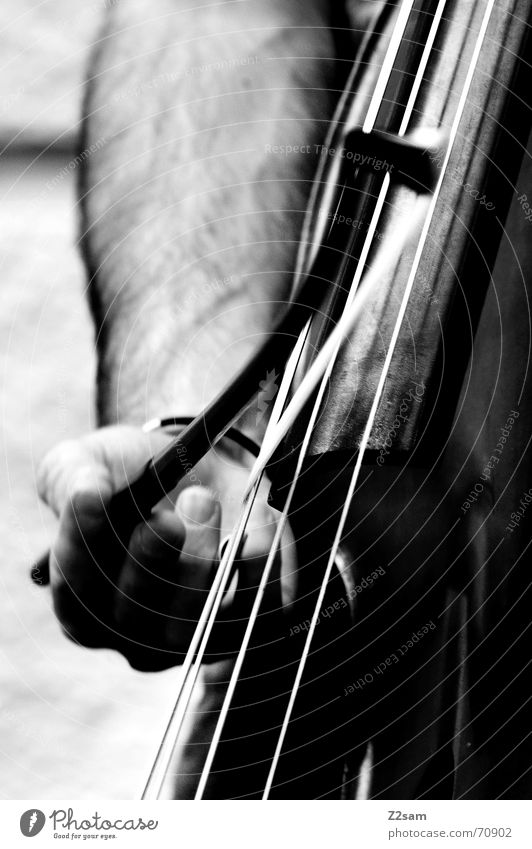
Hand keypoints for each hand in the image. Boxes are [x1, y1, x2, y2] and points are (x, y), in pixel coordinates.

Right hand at [37, 425, 295, 670]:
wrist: (196, 465)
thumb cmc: (130, 473)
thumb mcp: (86, 461)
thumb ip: (72, 478)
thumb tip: (87, 494)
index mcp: (84, 600)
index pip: (75, 593)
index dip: (80, 547)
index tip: (93, 495)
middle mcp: (135, 631)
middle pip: (136, 616)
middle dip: (150, 560)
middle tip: (165, 516)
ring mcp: (192, 633)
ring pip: (195, 622)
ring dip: (200, 558)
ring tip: (202, 498)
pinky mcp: (250, 617)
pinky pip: (258, 610)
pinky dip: (259, 566)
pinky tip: (252, 522)